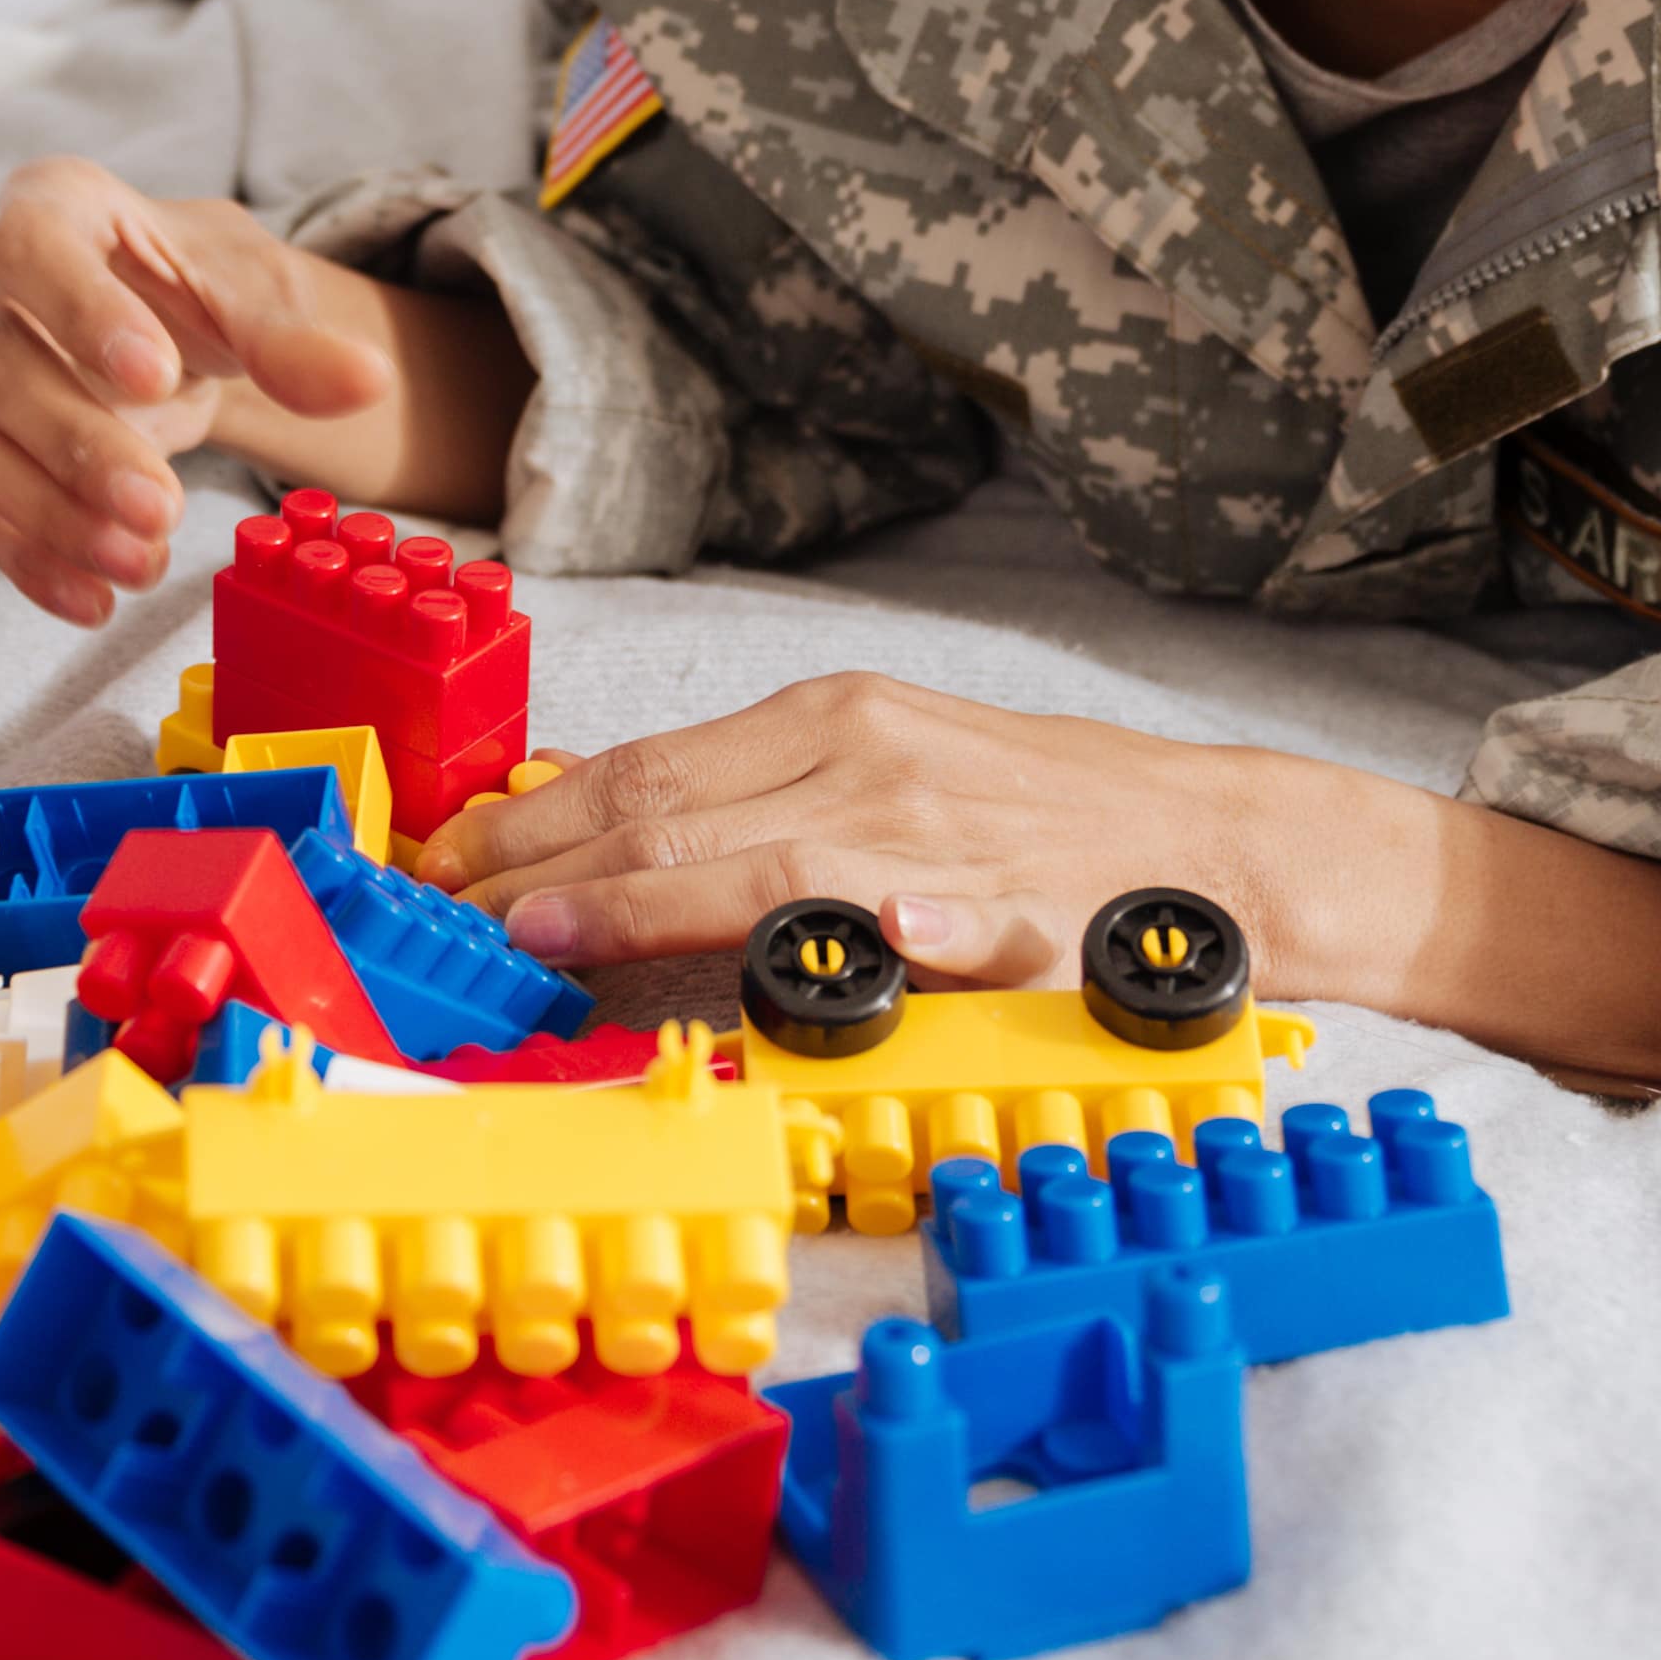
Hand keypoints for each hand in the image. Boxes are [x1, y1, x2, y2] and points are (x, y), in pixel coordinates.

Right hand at [0, 158, 391, 627]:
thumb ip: (295, 338)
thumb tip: (367, 382)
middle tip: (162, 508)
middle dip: (79, 448)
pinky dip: (34, 564)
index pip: (32, 246)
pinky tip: (98, 600)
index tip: (154, 378)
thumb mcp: (256, 291)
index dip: (81, 313)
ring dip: (52, 518)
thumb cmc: (197, 287)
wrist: (173, 328)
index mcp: (52, 208)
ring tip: (141, 563)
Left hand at [420, 673, 1367, 988]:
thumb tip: (598, 823)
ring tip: (547, 934)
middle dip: (540, 869)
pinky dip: (890, 927)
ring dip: (644, 902)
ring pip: (766, 866)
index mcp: (832, 719)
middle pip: (673, 809)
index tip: (446, 864)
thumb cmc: (1034, 819)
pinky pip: (942, 920)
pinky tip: (848, 939)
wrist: (1216, 841)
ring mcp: (944, 837)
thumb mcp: (880, 772)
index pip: (647, 766)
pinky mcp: (1022, 914)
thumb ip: (751, 798)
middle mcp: (871, 760)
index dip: (534, 819)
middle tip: (444, 918)